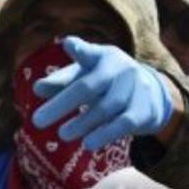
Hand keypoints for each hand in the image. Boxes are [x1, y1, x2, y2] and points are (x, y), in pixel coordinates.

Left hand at [32, 36, 176, 150]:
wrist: (151, 94)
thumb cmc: (105, 83)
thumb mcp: (84, 76)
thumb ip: (61, 82)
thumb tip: (37, 87)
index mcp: (102, 57)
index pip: (88, 53)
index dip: (79, 49)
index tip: (68, 44)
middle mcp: (120, 69)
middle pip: (88, 86)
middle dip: (62, 104)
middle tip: (37, 121)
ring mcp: (135, 88)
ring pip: (105, 107)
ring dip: (82, 123)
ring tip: (63, 135)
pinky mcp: (144, 111)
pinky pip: (123, 123)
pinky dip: (105, 134)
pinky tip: (88, 144)